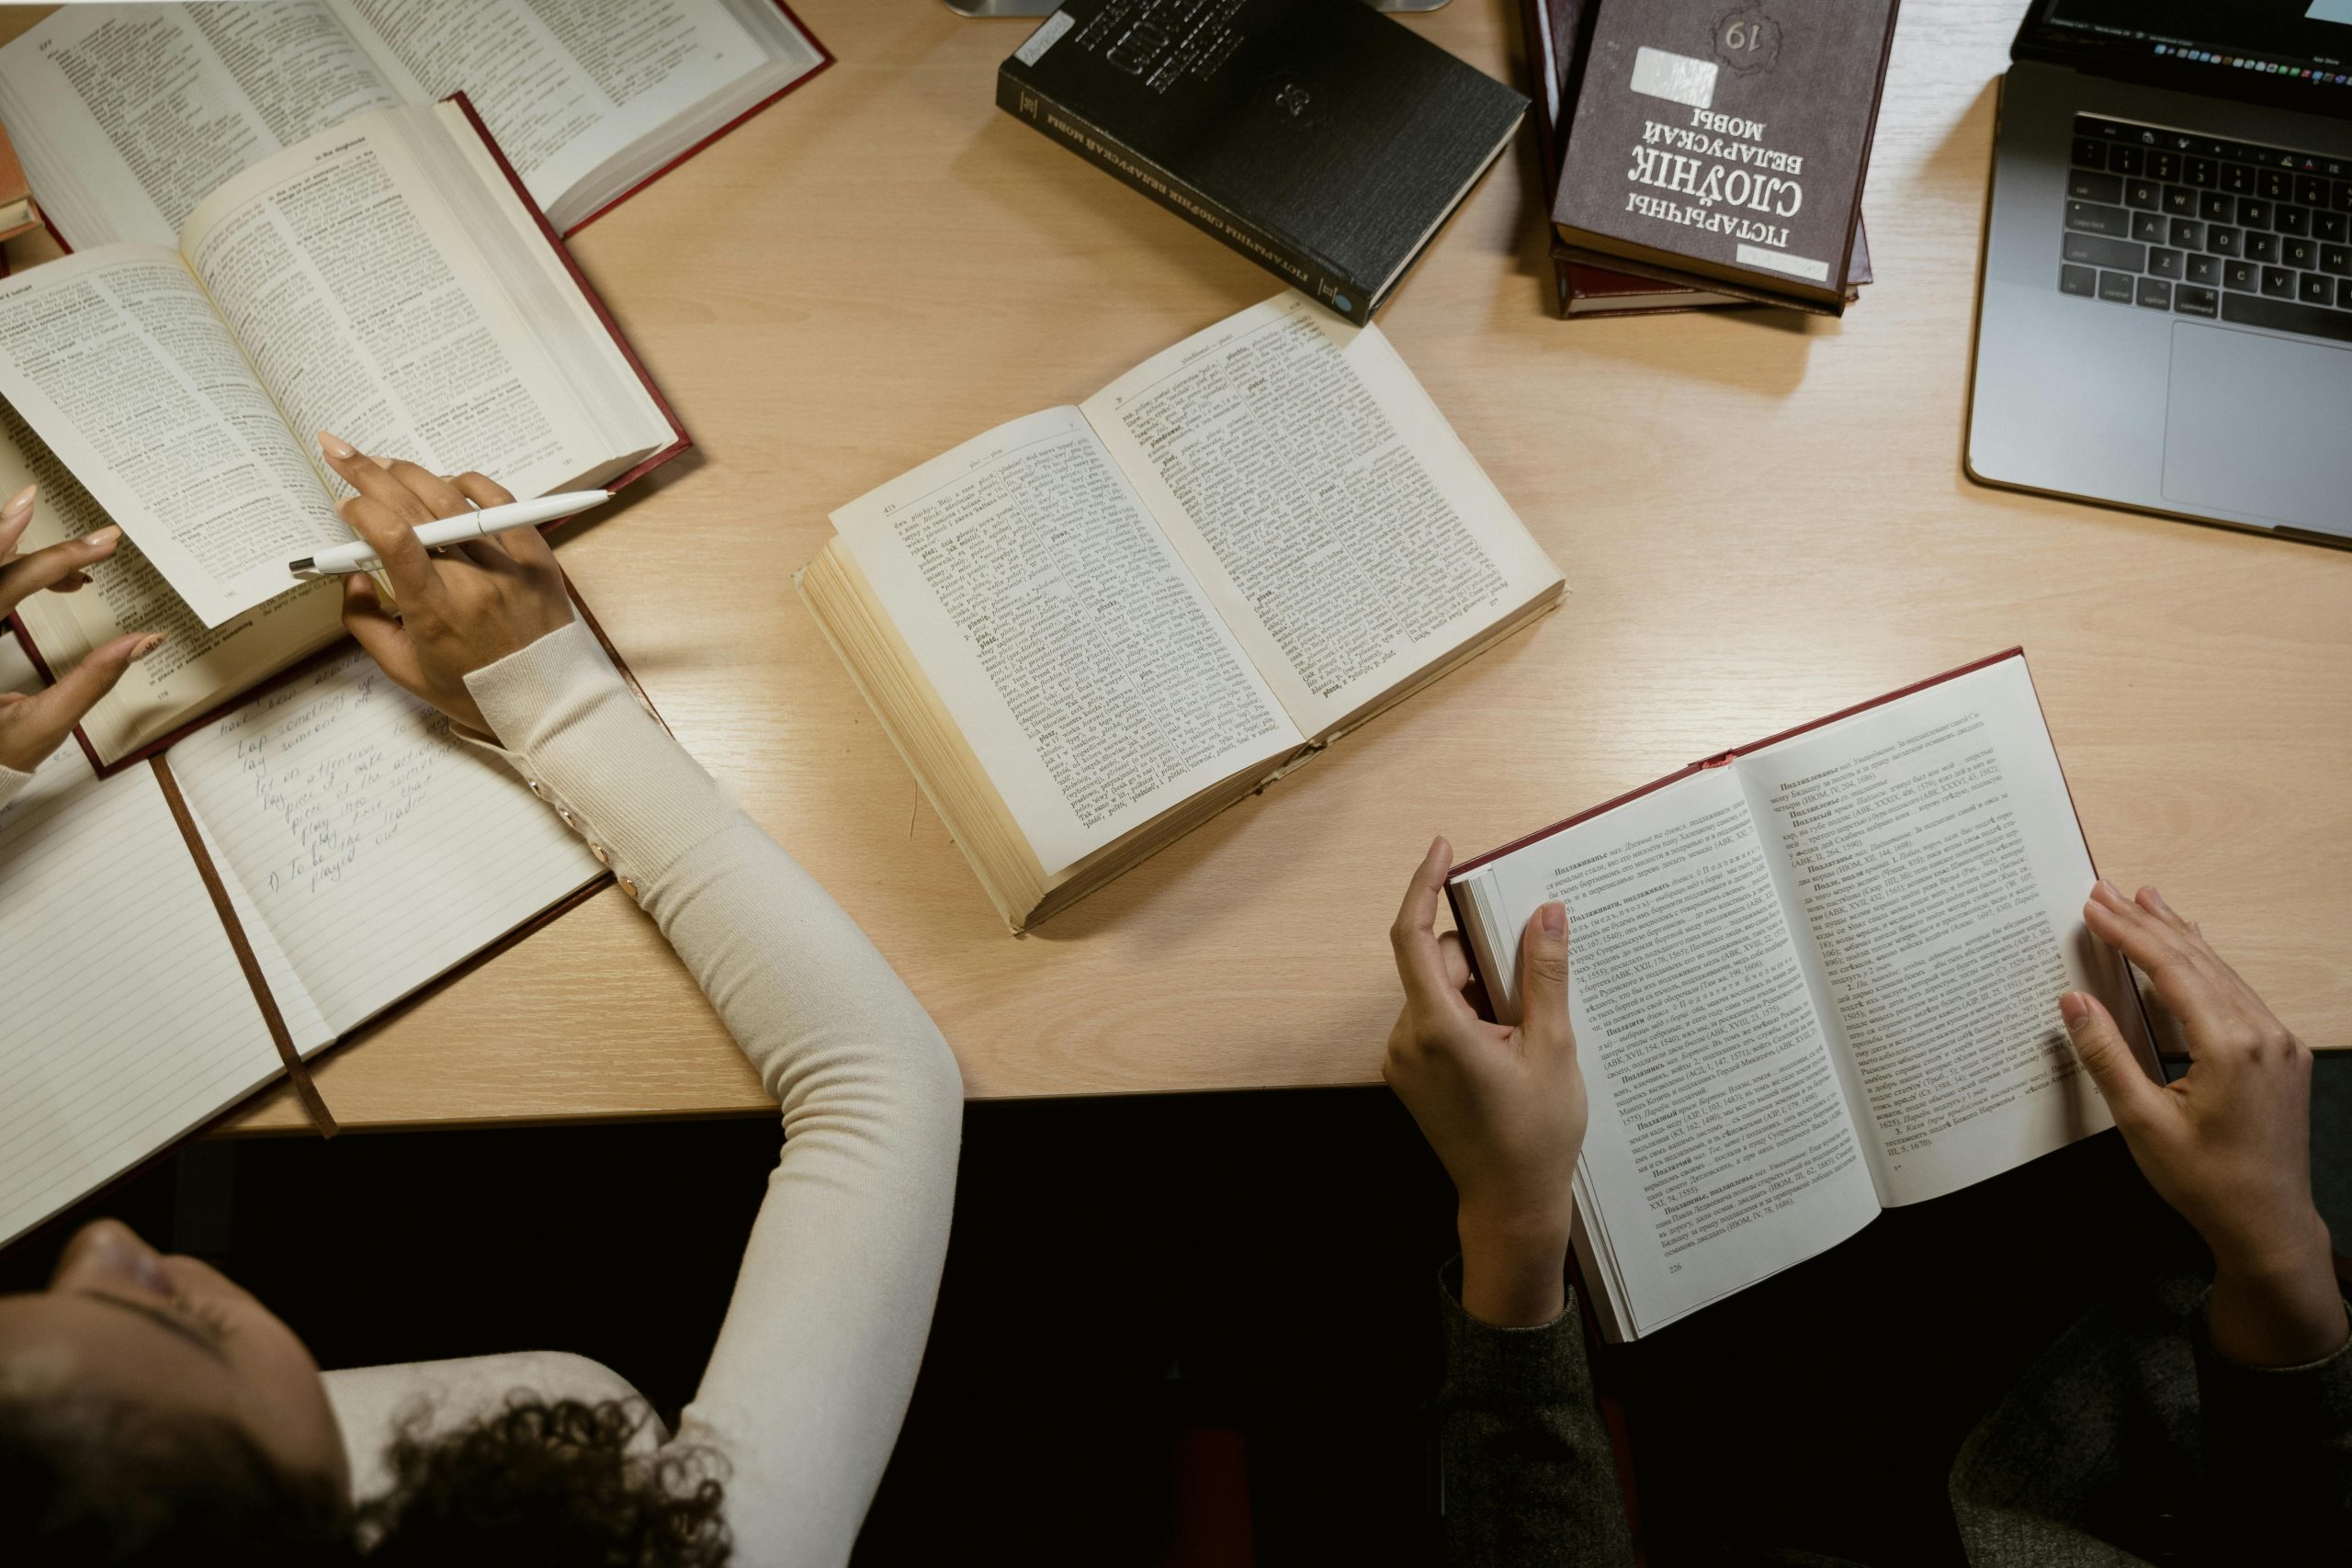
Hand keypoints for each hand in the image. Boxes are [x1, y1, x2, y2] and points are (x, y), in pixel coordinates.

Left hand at [0, 484, 161, 773]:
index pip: (10, 582)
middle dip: (27, 535)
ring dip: (16, 549)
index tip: (101, 543)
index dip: (59, 557)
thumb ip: (91, 681)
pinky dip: (9, 569)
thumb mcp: (43, 725)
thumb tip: (141, 642)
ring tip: (65, 549)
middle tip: (73, 520)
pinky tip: (38, 569)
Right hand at [318, 433, 573, 740]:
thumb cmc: (473, 692)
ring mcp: (509, 566)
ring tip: (382, 463)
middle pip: (416, 507)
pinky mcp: (538, 559)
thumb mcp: (403, 670)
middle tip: (340, 451)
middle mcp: (473, 582)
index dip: (363, 509)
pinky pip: (503, 505)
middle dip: (369, 473)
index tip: (342, 503)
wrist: (547, 705)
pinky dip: (471, 484)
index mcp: (436, 612)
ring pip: (454, 499)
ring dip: (412, 473)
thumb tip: (350, 574)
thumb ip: (364, 621)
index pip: (395, 539)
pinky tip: (445, 480)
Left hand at [1386, 837, 1586, 1326]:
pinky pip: (1437, 1020)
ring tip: (1528, 1034)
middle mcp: (1406, 1040)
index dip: (1424, 885)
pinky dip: (1472, 1015)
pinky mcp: (1411, 1073)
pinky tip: (1511, 1045)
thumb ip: (1545, 974)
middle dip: (1484, 958)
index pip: (1414, 937)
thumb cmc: (1533, 1137)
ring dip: (1482, 992)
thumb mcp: (1552, 1047)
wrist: (1510, 1205)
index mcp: (1436, 1030)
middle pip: (1438, 965)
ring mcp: (1403, 1059)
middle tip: (1534, 975)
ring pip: (1440, 992)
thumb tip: (1547, 914)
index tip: (1442, 849)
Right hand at [2062, 881, 2344, 1365]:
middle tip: (2106, 890)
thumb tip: (2074, 1001)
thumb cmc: (2205, 1182)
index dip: (2129, 933)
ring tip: (2145, 901)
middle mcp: (2264, 1034)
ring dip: (2179, 936)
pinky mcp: (2283, 1054)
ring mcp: (2280, 1042)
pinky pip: (2240, 993)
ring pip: (2222, 971)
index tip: (2093, 906)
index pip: (2172, 969)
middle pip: (2198, 960)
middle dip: (2149, 922)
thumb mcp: (2141, 1122)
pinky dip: (2206, 965)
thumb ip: (2106, 1055)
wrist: (2268, 1225)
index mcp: (2230, 1046)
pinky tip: (2193, 948)